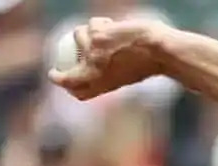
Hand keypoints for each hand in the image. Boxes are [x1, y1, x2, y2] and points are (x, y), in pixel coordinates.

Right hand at [48, 17, 167, 100]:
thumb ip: (108, 77)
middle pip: (67, 75)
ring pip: (77, 36)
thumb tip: (96, 73)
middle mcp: (92, 72)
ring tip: (100, 34)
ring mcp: (92, 53)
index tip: (59, 79)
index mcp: (100, 85)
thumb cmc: (149, 65)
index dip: (65, 86)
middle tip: (58, 69)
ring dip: (87, 33)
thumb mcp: (127, 78)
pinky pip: (92, 23)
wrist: (159, 51)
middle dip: (58, 74)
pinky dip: (101, 23)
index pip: (76, 91)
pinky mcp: (97, 35)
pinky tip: (111, 25)